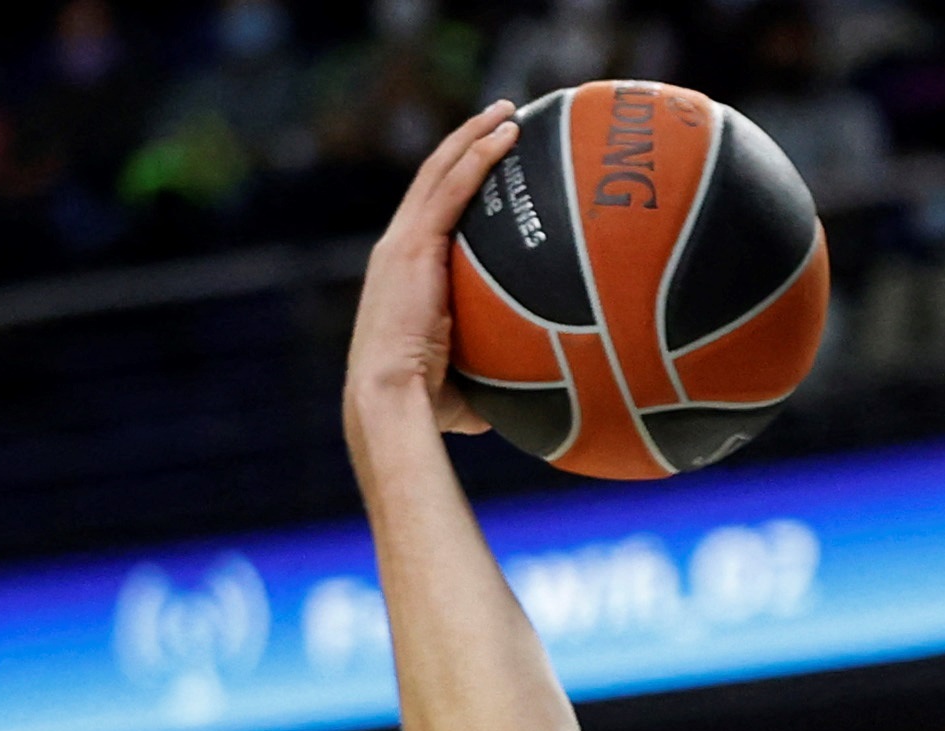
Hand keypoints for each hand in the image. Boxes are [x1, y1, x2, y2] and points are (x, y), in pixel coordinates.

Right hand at [344, 104, 519, 440]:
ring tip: (509, 110)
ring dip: (475, 136)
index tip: (494, 162)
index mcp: (409, 273)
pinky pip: (450, 189)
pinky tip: (505, 134)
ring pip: (441, 171)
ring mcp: (403, 242)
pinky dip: (477, 157)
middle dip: (468, 143)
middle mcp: (400, 247)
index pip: (436, 213)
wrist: (393, 402)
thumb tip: (551, 395)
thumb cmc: (430, 406)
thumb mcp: (473, 381)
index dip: (461, 182)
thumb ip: (501, 373)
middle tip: (505, 116)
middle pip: (435, 178)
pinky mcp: (412, 245)